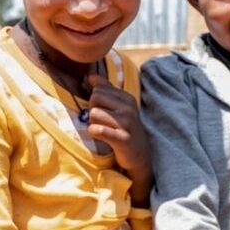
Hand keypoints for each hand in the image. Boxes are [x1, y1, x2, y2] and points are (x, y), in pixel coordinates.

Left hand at [85, 72, 151, 202]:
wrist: (139, 154)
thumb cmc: (125, 128)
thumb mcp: (119, 106)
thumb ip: (105, 89)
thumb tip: (90, 75)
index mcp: (127, 98)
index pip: (99, 89)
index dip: (95, 100)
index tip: (103, 111)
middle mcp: (129, 108)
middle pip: (95, 98)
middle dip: (92, 109)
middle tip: (100, 121)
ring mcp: (127, 124)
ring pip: (93, 114)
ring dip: (92, 123)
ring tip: (102, 129)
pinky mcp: (122, 139)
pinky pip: (97, 130)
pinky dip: (94, 133)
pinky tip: (101, 136)